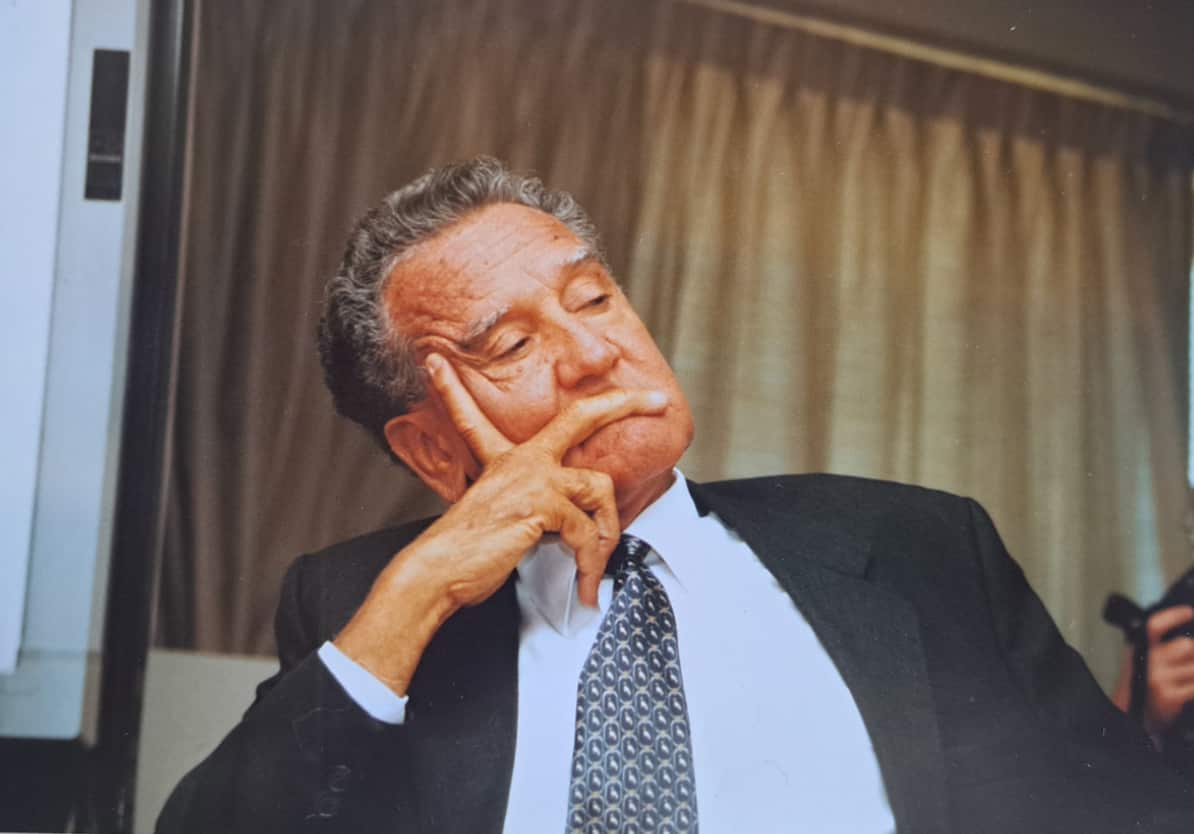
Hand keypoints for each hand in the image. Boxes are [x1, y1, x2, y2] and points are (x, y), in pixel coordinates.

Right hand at [334, 353, 667, 693]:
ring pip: (600, 488)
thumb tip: (572, 527)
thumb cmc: (466, 553)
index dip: (457, 389)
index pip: (490, 414)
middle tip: (657, 401)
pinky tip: (586, 586)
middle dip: (625, 403)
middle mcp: (522, 460)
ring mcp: (533, 478)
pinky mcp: (541, 504)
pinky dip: (591, 564)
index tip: (436, 365)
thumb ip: (536, 509)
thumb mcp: (501, 518)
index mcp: (506, 459)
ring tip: (595, 567)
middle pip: (583, 416)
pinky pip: (587, 532)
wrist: (436, 571)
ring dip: (607, 534)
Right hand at [1143, 606, 1193, 731]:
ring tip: (1185, 679)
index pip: (1155, 626)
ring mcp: (1158, 679)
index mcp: (1140, 647)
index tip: (1188, 612)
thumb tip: (1188, 638)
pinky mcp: (1170, 697)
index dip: (1173, 616)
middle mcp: (1147, 661)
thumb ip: (1161, 645)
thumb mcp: (1144, 659)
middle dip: (1193, 654)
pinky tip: (1189, 690)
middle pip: (1186, 646)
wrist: (1132, 717)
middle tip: (1187, 660)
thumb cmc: (1143, 685)